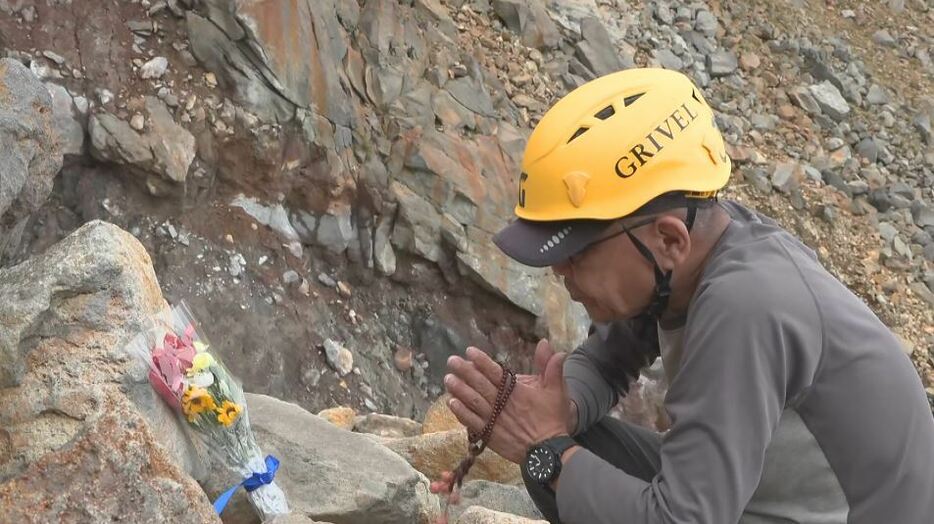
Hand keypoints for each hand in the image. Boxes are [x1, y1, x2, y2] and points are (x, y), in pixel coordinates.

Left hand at [442, 339, 569, 463]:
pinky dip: (461, 412)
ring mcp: (494, 420)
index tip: (469, 351)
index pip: (495, 372)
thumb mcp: (556, 390)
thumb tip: (546, 342)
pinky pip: (472, 422)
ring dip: (459, 389)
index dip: (481, 361)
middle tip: (451, 360)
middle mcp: (502, 404)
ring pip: (473, 401)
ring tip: (448, 378)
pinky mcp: (490, 435)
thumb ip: (550, 366)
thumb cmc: (552, 419)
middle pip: (480, 384)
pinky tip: (451, 403)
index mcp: (516, 391)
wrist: (548, 452)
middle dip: (464, 371)